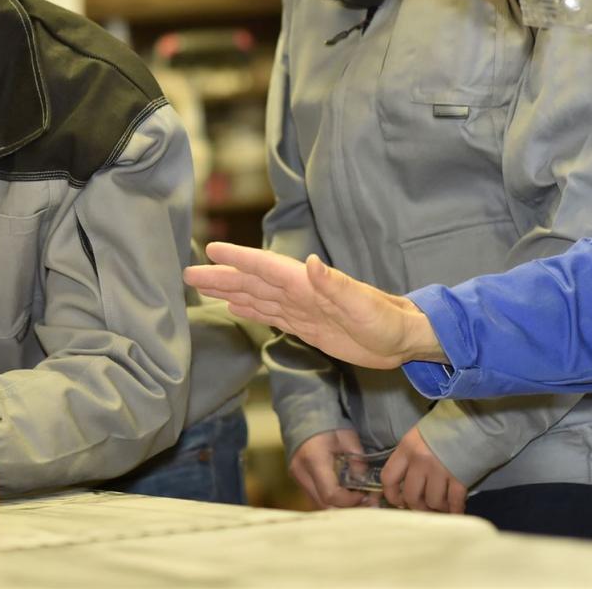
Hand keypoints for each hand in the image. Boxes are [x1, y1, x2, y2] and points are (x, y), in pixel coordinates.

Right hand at [184, 243, 445, 367]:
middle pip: (252, 280)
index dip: (238, 259)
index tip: (211, 250)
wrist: (403, 340)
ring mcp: (301, 308)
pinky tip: (234, 305)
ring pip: (256, 296)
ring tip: (201, 285)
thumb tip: (309, 262)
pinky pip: (269, 314)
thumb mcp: (363, 305)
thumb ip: (335, 285)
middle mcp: (299, 292)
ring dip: (229, 290)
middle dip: (221, 276)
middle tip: (188, 273)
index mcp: (307, 284)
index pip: (265, 268)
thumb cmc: (387, 321)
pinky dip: (248, 308)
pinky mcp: (305, 325)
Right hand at [290, 428, 370, 508]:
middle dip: (346, 508)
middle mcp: (301, 472)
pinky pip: (315, 497)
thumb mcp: (347, 437)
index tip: (364, 494)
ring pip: (319, 504)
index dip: (350, 500)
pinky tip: (343, 493)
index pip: (331, 494)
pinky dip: (330, 500)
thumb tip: (365, 485)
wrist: (303, 412)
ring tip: (356, 498)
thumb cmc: (327, 422)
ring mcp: (297, 477)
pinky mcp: (297, 478)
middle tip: (365, 502)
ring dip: (338, 506)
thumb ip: (358, 461)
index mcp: (314, 460)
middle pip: (324, 505)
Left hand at [381, 426, 466, 512]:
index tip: (399, 502)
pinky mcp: (460, 478)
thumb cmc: (442, 428)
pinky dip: (455, 510)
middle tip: (424, 507)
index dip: (392, 495)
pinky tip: (456, 511)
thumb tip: (405, 484)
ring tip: (441, 505)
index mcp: (406, 448)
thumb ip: (408, 458)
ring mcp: (440, 470)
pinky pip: (454, 502)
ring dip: (437, 508)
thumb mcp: (417, 437)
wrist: (472, 421)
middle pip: (411, 495)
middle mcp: (420, 460)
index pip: (388, 477)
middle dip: (417, 506)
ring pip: (433, 502)